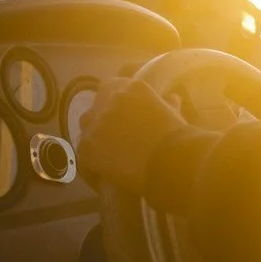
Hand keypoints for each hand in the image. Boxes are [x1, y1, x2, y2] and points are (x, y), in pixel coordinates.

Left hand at [76, 76, 189, 194]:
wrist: (169, 161)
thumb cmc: (177, 136)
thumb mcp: (173, 113)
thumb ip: (167, 103)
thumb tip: (171, 98)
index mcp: (129, 88)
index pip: (110, 88)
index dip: (114, 104)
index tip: (122, 115)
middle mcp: (108, 101)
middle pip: (95, 110)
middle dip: (102, 122)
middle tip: (116, 138)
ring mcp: (95, 124)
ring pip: (86, 131)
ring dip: (95, 140)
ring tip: (109, 156)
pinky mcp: (87, 148)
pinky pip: (83, 156)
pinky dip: (92, 164)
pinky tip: (104, 173)